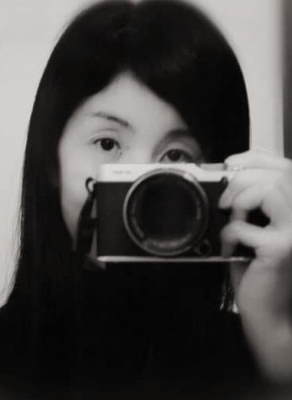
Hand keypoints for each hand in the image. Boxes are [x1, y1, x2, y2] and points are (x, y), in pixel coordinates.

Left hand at [219, 150, 291, 382]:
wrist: (270, 311)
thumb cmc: (261, 270)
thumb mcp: (258, 230)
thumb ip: (254, 206)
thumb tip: (231, 179)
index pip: (285, 168)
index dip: (257, 157)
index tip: (231, 162)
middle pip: (277, 175)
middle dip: (240, 181)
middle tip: (224, 203)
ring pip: (268, 190)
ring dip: (239, 204)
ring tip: (233, 224)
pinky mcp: (282, 248)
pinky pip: (244, 225)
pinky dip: (228, 234)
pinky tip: (230, 249)